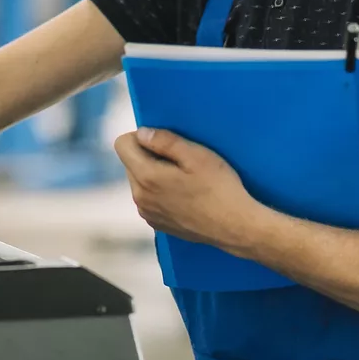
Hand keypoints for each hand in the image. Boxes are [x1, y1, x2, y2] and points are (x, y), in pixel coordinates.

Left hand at [113, 128, 260, 250]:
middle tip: (180, 160)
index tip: (163, 142)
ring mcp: (147, 213)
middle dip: (149, 156)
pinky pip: (149, 198)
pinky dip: (160, 192)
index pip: (122, 144)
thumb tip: (141, 133)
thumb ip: (165, 141)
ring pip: (139, 181)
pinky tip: (185, 194)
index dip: (140, 136)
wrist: (235, 226)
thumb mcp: (196, 155)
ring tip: (184, 178)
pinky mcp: (157, 224)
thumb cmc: (219, 187)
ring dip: (154, 174)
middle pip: (131, 162)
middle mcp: (139, 197)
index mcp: (146, 177)